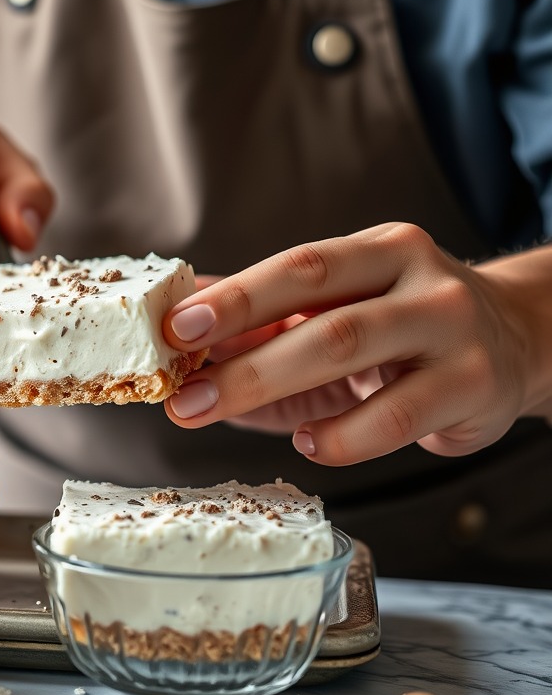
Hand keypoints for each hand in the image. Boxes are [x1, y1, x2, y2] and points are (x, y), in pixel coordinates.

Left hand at [162, 223, 551, 465]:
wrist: (517, 342)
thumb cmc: (404, 327)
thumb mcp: (344, 305)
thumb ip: (267, 315)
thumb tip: (177, 320)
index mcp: (381, 249)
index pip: (300, 266)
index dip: (236, 296)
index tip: (177, 327)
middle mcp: (421, 280)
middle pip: (320, 312)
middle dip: (241, 356)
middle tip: (183, 392)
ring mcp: (451, 332)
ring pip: (352, 354)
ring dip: (270, 389)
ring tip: (216, 413)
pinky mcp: (473, 387)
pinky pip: (397, 418)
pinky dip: (343, 437)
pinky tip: (310, 444)